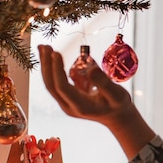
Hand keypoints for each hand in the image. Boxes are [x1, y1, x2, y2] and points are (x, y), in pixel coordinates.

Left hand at [38, 45, 154, 158]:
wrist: (116, 116)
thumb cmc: (118, 105)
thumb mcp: (117, 94)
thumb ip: (104, 83)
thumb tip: (90, 68)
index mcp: (80, 106)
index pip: (62, 87)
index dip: (56, 70)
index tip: (55, 52)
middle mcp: (69, 106)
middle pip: (52, 86)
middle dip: (46, 66)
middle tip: (44, 46)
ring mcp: (66, 103)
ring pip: (51, 84)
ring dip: (46, 66)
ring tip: (44, 47)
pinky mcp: (67, 97)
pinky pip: (56, 83)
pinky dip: (52, 69)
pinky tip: (53, 55)